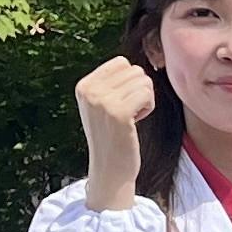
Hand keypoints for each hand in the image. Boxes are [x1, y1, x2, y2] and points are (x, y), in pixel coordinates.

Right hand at [76, 55, 156, 209]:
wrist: (110, 169)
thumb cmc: (114, 136)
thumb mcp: (102, 104)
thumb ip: (111, 82)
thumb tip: (130, 63)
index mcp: (84, 85)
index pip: (121, 62)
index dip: (129, 82)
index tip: (120, 104)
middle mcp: (89, 91)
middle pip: (135, 70)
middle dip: (139, 91)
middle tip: (128, 114)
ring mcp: (102, 101)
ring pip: (144, 81)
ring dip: (145, 100)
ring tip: (131, 119)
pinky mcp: (119, 113)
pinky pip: (147, 94)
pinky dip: (148, 108)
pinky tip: (136, 123)